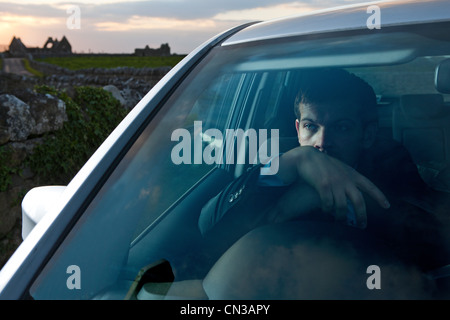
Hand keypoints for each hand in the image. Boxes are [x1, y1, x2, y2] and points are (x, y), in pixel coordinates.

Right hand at [275, 146, 389, 226]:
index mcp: (353, 174)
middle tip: (362, 226)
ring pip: (342, 207)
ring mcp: (335, 183)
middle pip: (359, 202)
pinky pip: (328, 204)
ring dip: (341, 217)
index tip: (387, 206)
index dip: (380, 197)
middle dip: (361, 216)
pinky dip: (328, 210)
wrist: (307, 157)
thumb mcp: (340, 167)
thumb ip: (348, 177)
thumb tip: (355, 189)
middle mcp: (346, 180)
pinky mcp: (323, 186)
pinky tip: (326, 212)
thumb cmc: (323, 163)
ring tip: (339, 221)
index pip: (370, 186)